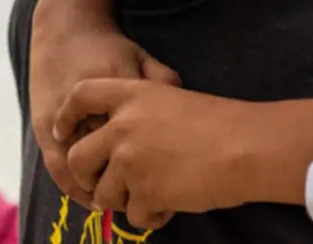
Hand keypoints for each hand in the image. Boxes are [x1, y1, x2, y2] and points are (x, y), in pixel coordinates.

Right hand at [30, 13, 178, 207]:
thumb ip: (163, 78)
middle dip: (125, 177)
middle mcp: (84, 104)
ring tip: (119, 200)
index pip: (136, 131)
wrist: (65, 30)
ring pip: (81, 168)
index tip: (168, 173)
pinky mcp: (43, 126)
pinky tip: (92, 195)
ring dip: (99, 188)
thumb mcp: (139, 55)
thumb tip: (183, 106)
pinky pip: (58, 167)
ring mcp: (60, 117)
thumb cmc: (108, 46)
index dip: (151, 157)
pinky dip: (74, 186)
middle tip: (145, 193)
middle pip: (109, 154)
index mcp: (113, 83)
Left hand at [56, 79, 260, 229]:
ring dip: (127, 199)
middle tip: (110, 185)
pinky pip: (134, 216)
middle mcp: (123, 126)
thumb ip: (139, 117)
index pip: (81, 95)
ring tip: (157, 193)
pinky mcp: (144, 193)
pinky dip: (151, 216)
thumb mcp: (172, 101)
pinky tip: (173, 204)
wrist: (247, 146)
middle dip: (90, 177)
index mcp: (133, 95)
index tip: (65, 132)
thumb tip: (116, 149)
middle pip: (78, 157)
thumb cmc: (220, 122)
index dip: (67, 116)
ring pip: (104, 194)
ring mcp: (131, 161)